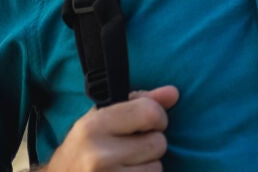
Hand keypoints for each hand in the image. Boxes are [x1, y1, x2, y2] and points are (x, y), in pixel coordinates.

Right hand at [42, 86, 178, 170]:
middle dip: (150, 145)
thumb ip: (140, 102)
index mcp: (93, 127)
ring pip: (157, 167)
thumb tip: (173, 92)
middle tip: (129, 149)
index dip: (156, 117)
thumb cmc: (85, 147)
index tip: (147, 123)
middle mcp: (99, 155)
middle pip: (158, 142)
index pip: (150, 112)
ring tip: (125, 165)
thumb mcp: (103, 119)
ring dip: (148, 166)